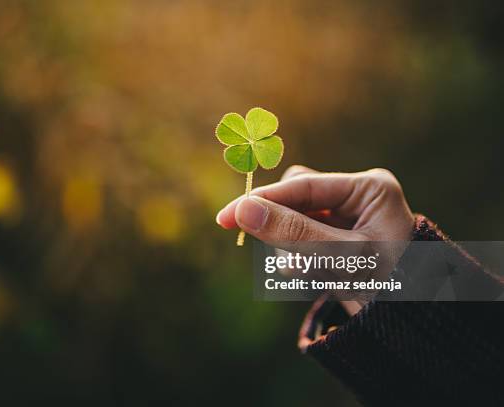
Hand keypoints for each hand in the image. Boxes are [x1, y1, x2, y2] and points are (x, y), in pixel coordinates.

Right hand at [216, 166, 414, 313]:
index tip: (226, 217)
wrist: (414, 328)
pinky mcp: (333, 238)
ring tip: (313, 274)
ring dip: (291, 248)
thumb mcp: (342, 259)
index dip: (262, 200)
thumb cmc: (391, 290)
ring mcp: (345, 218)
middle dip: (282, 227)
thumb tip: (242, 211)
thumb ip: (293, 232)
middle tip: (286, 257)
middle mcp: (356, 197)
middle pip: (295, 198)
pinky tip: (314, 276)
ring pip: (293, 219)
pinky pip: (299, 239)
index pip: (304, 185)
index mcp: (369, 189)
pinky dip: (297, 259)